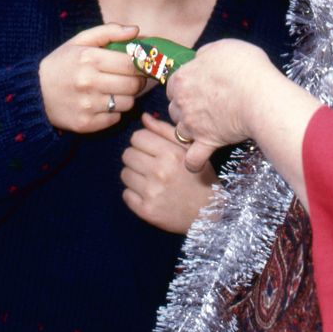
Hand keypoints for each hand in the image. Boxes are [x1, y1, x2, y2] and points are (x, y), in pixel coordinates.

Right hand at [38, 23, 146, 132]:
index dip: (142, 64)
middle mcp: (88, 82)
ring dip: (126, 97)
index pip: (131, 63)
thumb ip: (109, 32)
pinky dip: (114, 111)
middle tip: (130, 78)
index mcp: (89, 58)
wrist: (34, 93)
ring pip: (128, 103)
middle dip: (137, 81)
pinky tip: (102, 103)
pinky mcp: (86, 124)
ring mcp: (87, 105)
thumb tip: (136, 30)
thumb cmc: (61, 64)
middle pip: (134, 84)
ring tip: (113, 90)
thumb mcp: (80, 41)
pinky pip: (116, 118)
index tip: (142, 64)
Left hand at [120, 113, 217, 233]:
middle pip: (127, 154)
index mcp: (170, 153)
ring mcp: (151, 192)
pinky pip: (126, 194)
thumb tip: (144, 118)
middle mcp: (159, 172)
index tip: (152, 149)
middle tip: (150, 164)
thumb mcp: (189, 150)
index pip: (137, 137)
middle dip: (137, 157)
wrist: (208, 213)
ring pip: (124, 173)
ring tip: (150, 179)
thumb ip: (165, 131)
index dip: (143, 141)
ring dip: (134, 175)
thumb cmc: (200, 177)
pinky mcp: (146, 210)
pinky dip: (134, 193)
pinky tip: (149, 194)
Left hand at [167, 39, 276, 174]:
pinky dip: (193, 162)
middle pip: (174, 109)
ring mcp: (192, 124)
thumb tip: (200, 58)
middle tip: (204, 108)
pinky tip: (197, 162)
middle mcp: (182, 102)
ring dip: (189, 132)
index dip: (184, 87)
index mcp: (183, 77)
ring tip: (204, 130)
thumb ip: (205, 54)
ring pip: (180, 131)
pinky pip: (193, 159)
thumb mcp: (222, 47)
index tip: (197, 88)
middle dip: (185, 109)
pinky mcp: (207, 141)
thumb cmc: (245, 67)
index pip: (173, 85)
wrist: (260, 94)